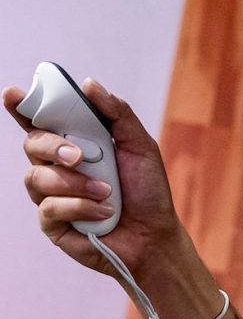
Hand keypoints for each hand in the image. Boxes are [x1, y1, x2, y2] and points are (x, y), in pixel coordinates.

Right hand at [3, 77, 184, 279]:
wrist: (153, 234)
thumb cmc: (147, 190)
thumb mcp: (140, 146)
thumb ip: (116, 114)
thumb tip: (88, 84)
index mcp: (77, 143)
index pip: (42, 121)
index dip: (22, 107)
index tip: (13, 93)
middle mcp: (58, 166)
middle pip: (33, 144)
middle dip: (53, 147)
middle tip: (78, 157)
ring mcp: (51, 194)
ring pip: (37, 176)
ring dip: (76, 183)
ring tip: (107, 192)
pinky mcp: (51, 222)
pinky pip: (49, 207)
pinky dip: (80, 207)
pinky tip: (103, 213)